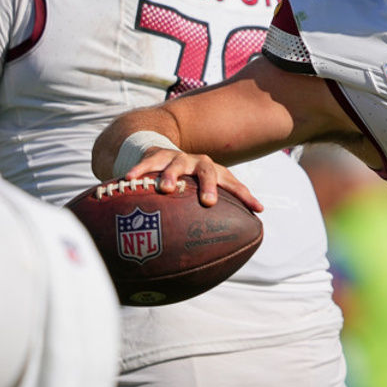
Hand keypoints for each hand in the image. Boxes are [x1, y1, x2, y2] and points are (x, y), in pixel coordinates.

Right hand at [123, 147, 263, 211]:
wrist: (161, 152)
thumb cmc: (188, 179)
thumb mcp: (203, 189)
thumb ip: (219, 207)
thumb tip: (242, 234)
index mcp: (214, 172)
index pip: (234, 183)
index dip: (246, 195)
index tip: (257, 209)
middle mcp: (198, 163)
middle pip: (208, 170)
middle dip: (209, 186)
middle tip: (208, 202)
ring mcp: (177, 157)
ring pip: (176, 164)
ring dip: (172, 176)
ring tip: (165, 189)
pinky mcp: (156, 155)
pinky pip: (147, 162)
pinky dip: (139, 170)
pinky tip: (129, 178)